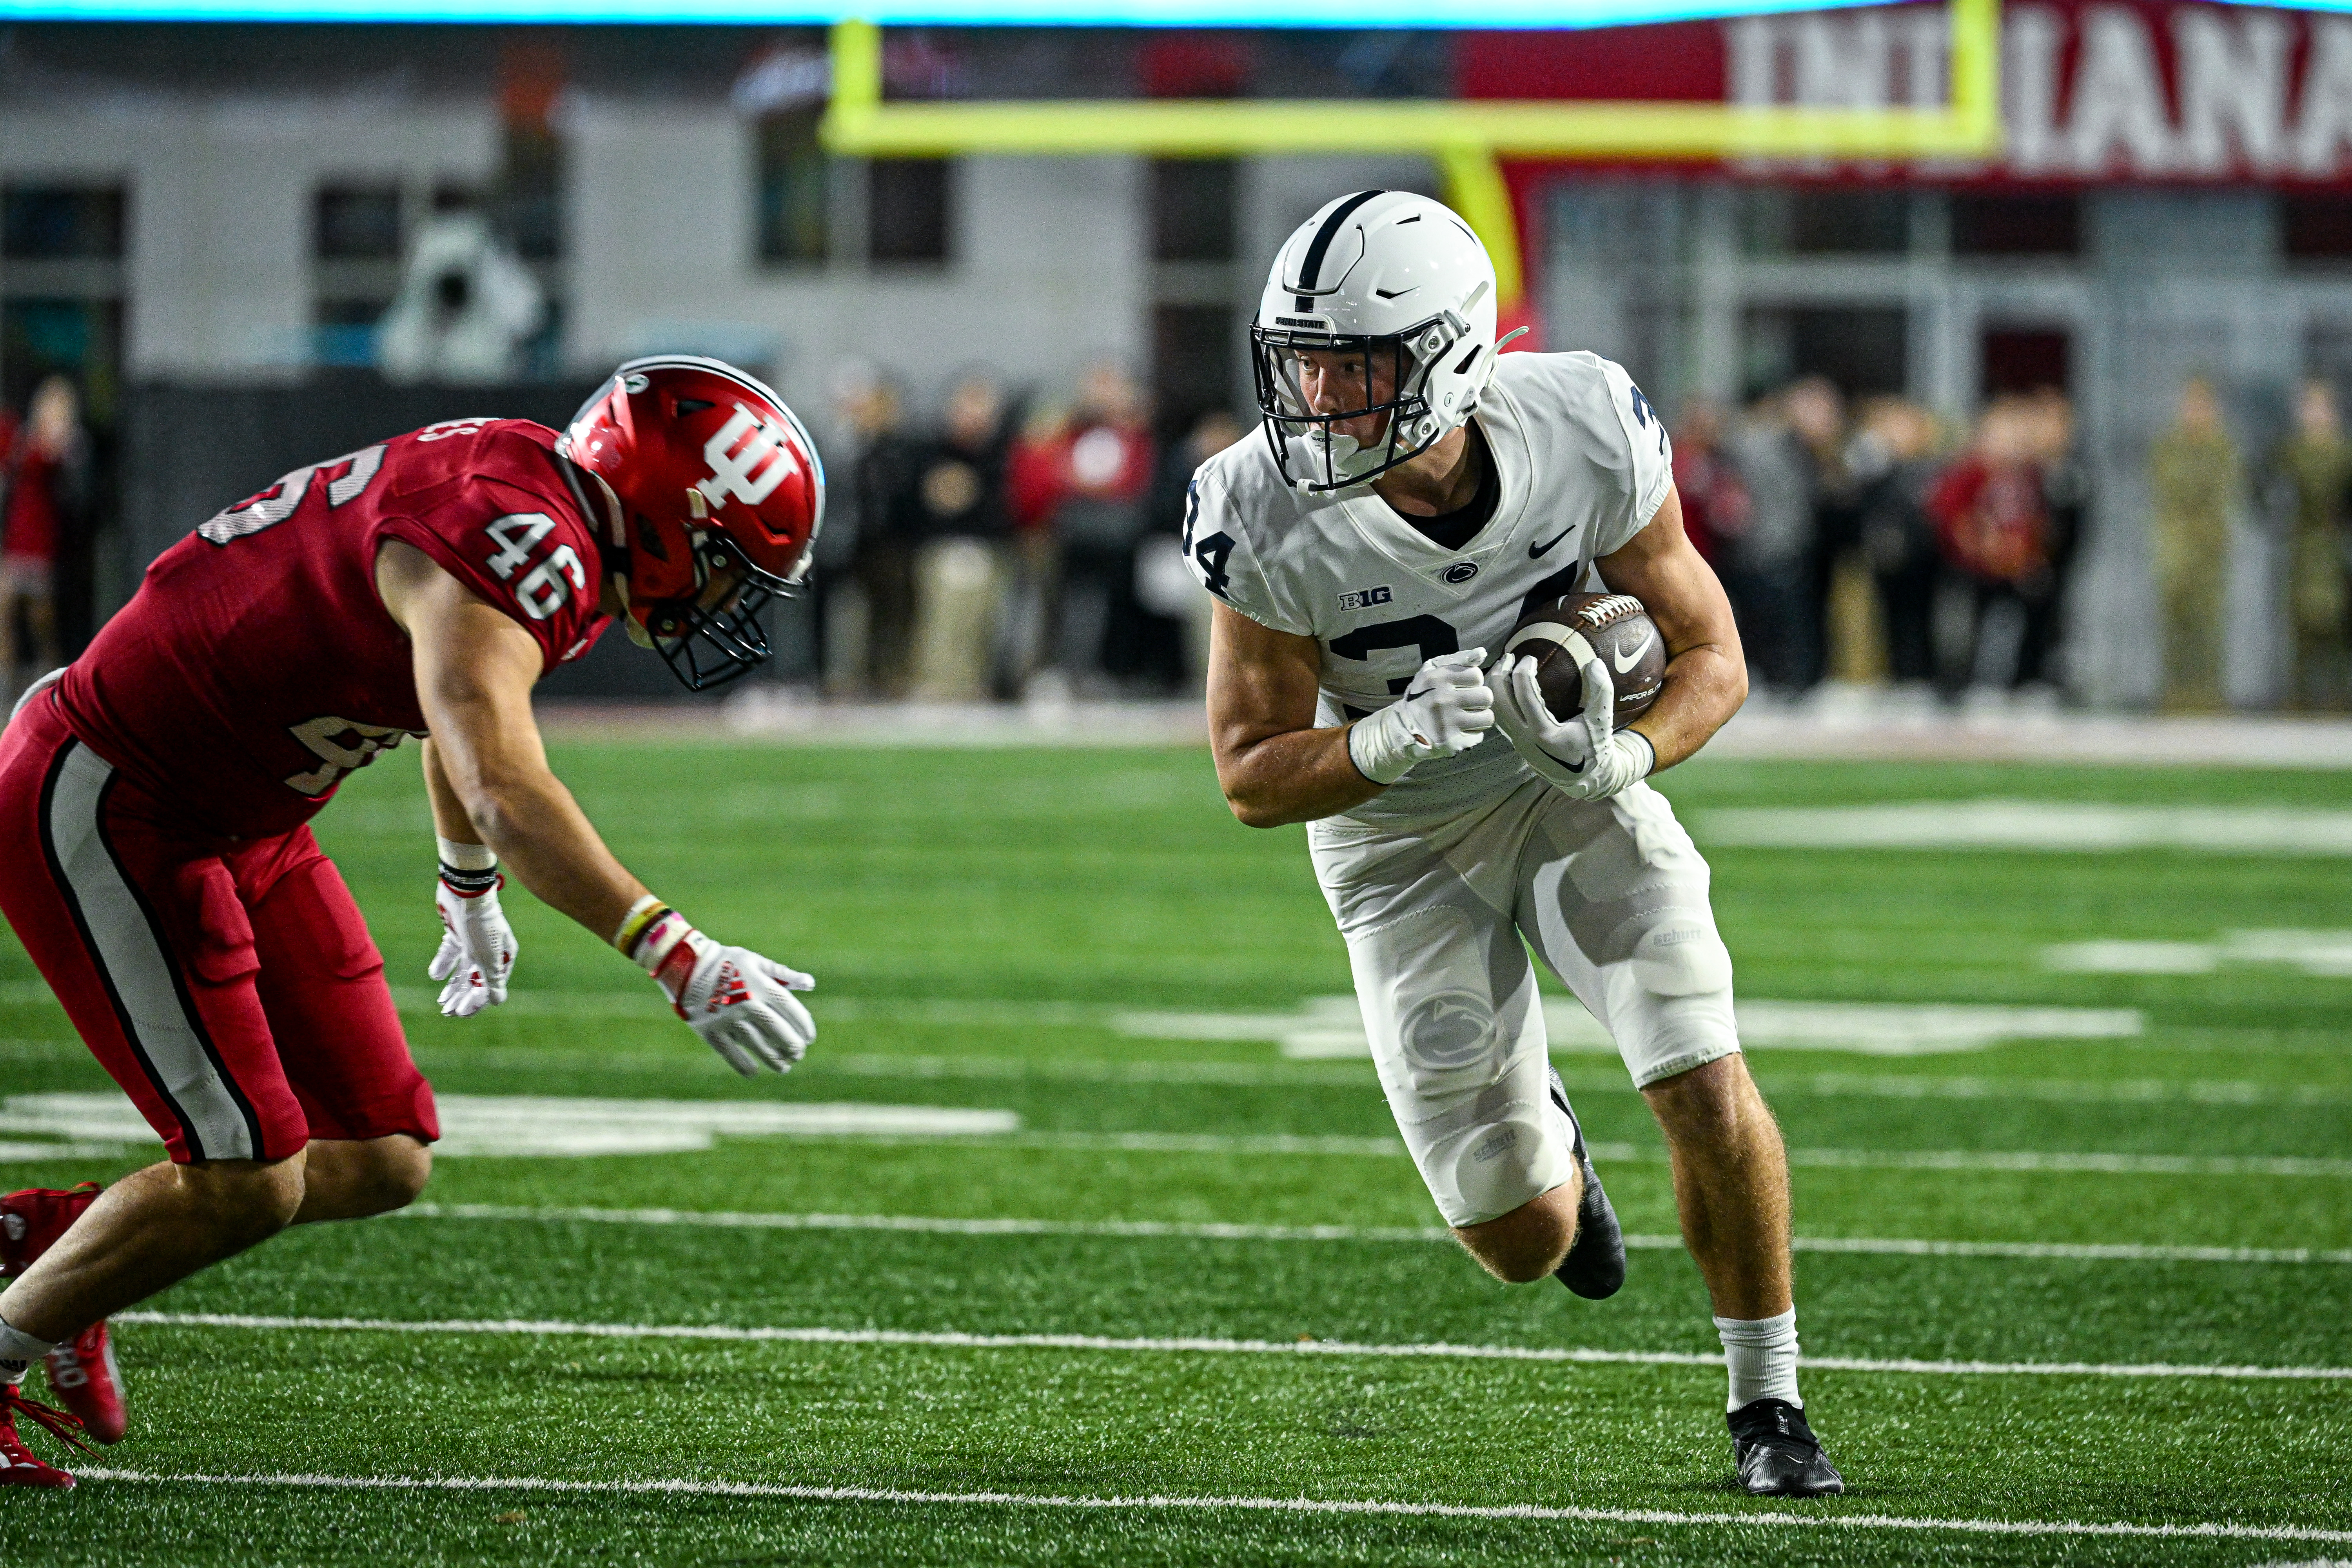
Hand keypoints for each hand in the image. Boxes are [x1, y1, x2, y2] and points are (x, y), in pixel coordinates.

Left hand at [429, 876, 515, 1017]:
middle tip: (447, 1013)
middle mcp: (489, 951)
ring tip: (442, 1003)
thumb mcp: (488, 957)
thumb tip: (498, 1002)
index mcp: (502, 957)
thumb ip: (491, 981)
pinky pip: (450, 952)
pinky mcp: (457, 932)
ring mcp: (473, 941)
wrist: (465, 892)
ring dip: (453, 986)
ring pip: (463, 969)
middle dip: (462, 997)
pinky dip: (444, 964)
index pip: (490, 986)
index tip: (460, 1013)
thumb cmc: (481, 926)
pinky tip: (436, 975)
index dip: (476, 1002)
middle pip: (476, 979)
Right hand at [647, 926, 816, 1075]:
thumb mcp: (756, 961)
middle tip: (799, 1054)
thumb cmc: (726, 962)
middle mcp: (748, 1003)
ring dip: (773, 1059)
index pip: (790, 1008)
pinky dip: (743, 1065)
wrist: (686, 965)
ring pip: (757, 1045)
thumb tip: (811, 983)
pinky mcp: (711, 1030)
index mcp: (761, 985)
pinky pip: (730, 1053)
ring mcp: (728, 1019)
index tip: (810, 1038)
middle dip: (792, 1046)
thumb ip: (784, 975)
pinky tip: (754, 1072)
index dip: (804, 1025)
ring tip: (784, 1067)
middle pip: (777, 1030)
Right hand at [1346, 648, 1495, 784]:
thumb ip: (1458, 659)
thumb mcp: (1433, 670)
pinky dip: (1471, 734)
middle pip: (1486, 697)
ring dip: (1479, 718)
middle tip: (1468, 704)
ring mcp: (1446, 723)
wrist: (1403, 728)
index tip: (1463, 687)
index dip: (1473, 682)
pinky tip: (1459, 731)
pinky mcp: (1451, 743)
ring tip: (1466, 717)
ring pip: (1487, 718)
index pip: (1477, 676)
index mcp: (1438, 679)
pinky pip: (1478, 736)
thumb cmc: (1423, 695)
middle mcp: (1442, 700)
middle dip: (1480, 700)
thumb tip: (1481, 653)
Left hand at [1491, 652, 1654, 800]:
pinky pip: (1498, 718)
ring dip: (1495, 687)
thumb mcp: (1602, 721)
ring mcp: (1516, 743)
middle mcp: (1524, 739)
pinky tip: (1504, 686)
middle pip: (1499, 702)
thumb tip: (1595, 662)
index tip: (1529, 657)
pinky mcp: (1515, 743)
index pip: (1525, 696)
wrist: (1584, 778)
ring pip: (1494, 711)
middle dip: (1499, 675)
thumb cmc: (1594, 748)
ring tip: (1502, 667)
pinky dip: (1497, 699)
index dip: (1523, 672)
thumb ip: (1601, 691)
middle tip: (1507, 657)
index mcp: (1544, 733)